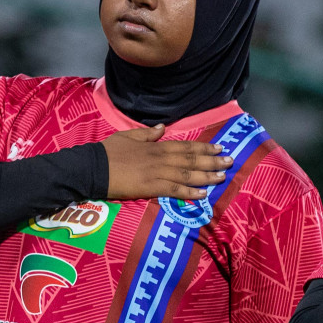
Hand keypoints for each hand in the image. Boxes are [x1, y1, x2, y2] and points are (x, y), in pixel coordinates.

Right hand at [102, 125, 230, 200]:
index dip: (204, 146)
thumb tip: (162, 128)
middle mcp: (160, 158)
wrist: (92, 167)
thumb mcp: (127, 136)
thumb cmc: (108, 152)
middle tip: (230, 161)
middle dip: (213, 160)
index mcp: (156, 146)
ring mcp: (156, 173)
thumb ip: (147, 134)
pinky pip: (174, 190)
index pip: (185, 145)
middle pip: (192, 158)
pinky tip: (203, 193)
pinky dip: (190, 192)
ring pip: (187, 174)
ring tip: (223, 176)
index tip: (219, 147)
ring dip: (207, 175)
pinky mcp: (150, 187)